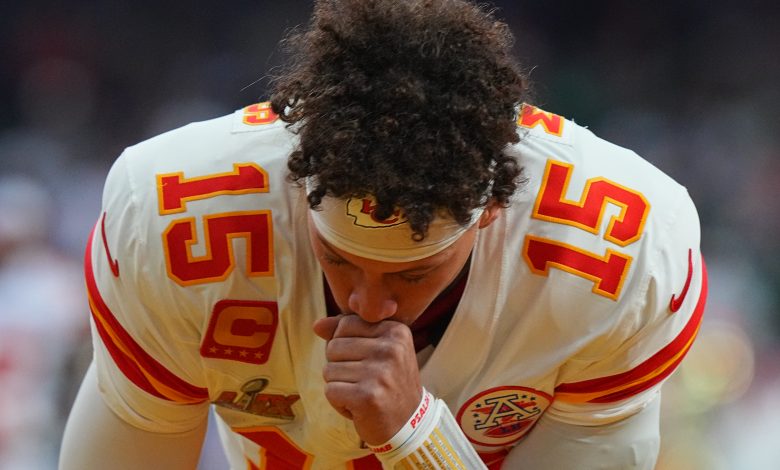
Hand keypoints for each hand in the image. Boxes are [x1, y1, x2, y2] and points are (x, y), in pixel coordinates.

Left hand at [313, 315, 421, 444]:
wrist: (408, 424)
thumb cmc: (387, 384)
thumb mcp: (376, 350)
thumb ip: (347, 333)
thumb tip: (317, 325)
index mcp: (396, 331)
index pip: (345, 324)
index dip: (346, 346)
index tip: (368, 362)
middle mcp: (391, 348)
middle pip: (334, 346)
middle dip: (340, 367)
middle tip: (365, 381)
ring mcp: (380, 372)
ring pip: (329, 370)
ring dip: (340, 386)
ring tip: (363, 394)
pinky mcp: (367, 396)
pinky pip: (330, 390)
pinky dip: (338, 402)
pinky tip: (358, 407)